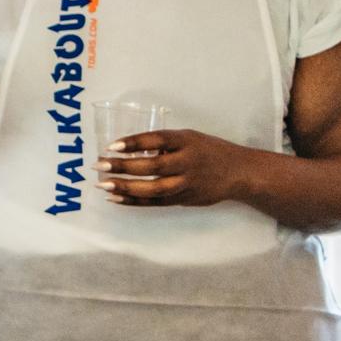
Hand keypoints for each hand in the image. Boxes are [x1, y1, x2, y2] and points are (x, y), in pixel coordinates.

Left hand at [99, 130, 261, 208]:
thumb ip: (163, 143)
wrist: (241, 173)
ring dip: (126, 187)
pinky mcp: (184, 199)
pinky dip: (134, 201)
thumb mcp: (189, 138)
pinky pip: (156, 202)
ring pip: (154, 188)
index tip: (111, 146)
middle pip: (153, 166)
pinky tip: (115, 198)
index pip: (158, 140)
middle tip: (99, 164)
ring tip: (103, 184)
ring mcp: (187, 183)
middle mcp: (187, 162)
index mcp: (187, 142)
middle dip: (124, 166)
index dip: (134, 143)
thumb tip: (128, 149)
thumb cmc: (208, 150)